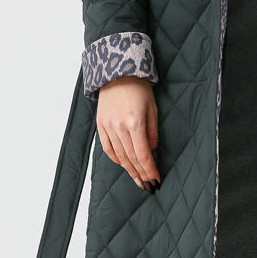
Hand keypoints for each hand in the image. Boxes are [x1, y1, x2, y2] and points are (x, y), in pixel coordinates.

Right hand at [96, 76, 161, 192]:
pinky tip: (123, 165)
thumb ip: (152, 131)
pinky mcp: (100, 125)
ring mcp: (108, 127)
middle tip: (148, 185)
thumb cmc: (139, 87)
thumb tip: (152, 151)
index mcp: (135, 122)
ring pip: (119, 156)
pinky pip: (107, 148)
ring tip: (138, 179)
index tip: (156, 179)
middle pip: (131, 158)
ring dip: (129, 170)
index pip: (143, 154)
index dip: (150, 169)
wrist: (117, 72)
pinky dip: (116, 159)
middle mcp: (119, 127)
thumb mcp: (152, 107)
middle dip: (140, 174)